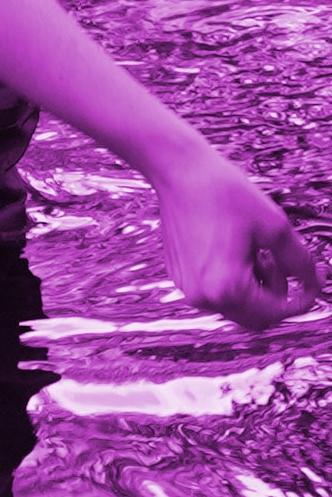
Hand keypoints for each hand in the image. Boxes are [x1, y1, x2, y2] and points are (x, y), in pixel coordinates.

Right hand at [156, 156, 322, 329]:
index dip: (302, 301)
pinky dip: (234, 281)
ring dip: (255, 289)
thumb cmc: (223, 196)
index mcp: (225, 287)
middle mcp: (203, 296)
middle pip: (254, 319)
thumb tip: (314, 280)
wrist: (182, 177)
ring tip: (260, 255)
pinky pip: (215, 293)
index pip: (274, 313)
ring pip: (235, 306)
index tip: (314, 286)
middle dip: (276, 298)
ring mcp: (189, 289)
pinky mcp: (181, 278)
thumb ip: (300, 261)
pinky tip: (238, 252)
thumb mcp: (275, 227)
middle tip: (287, 269)